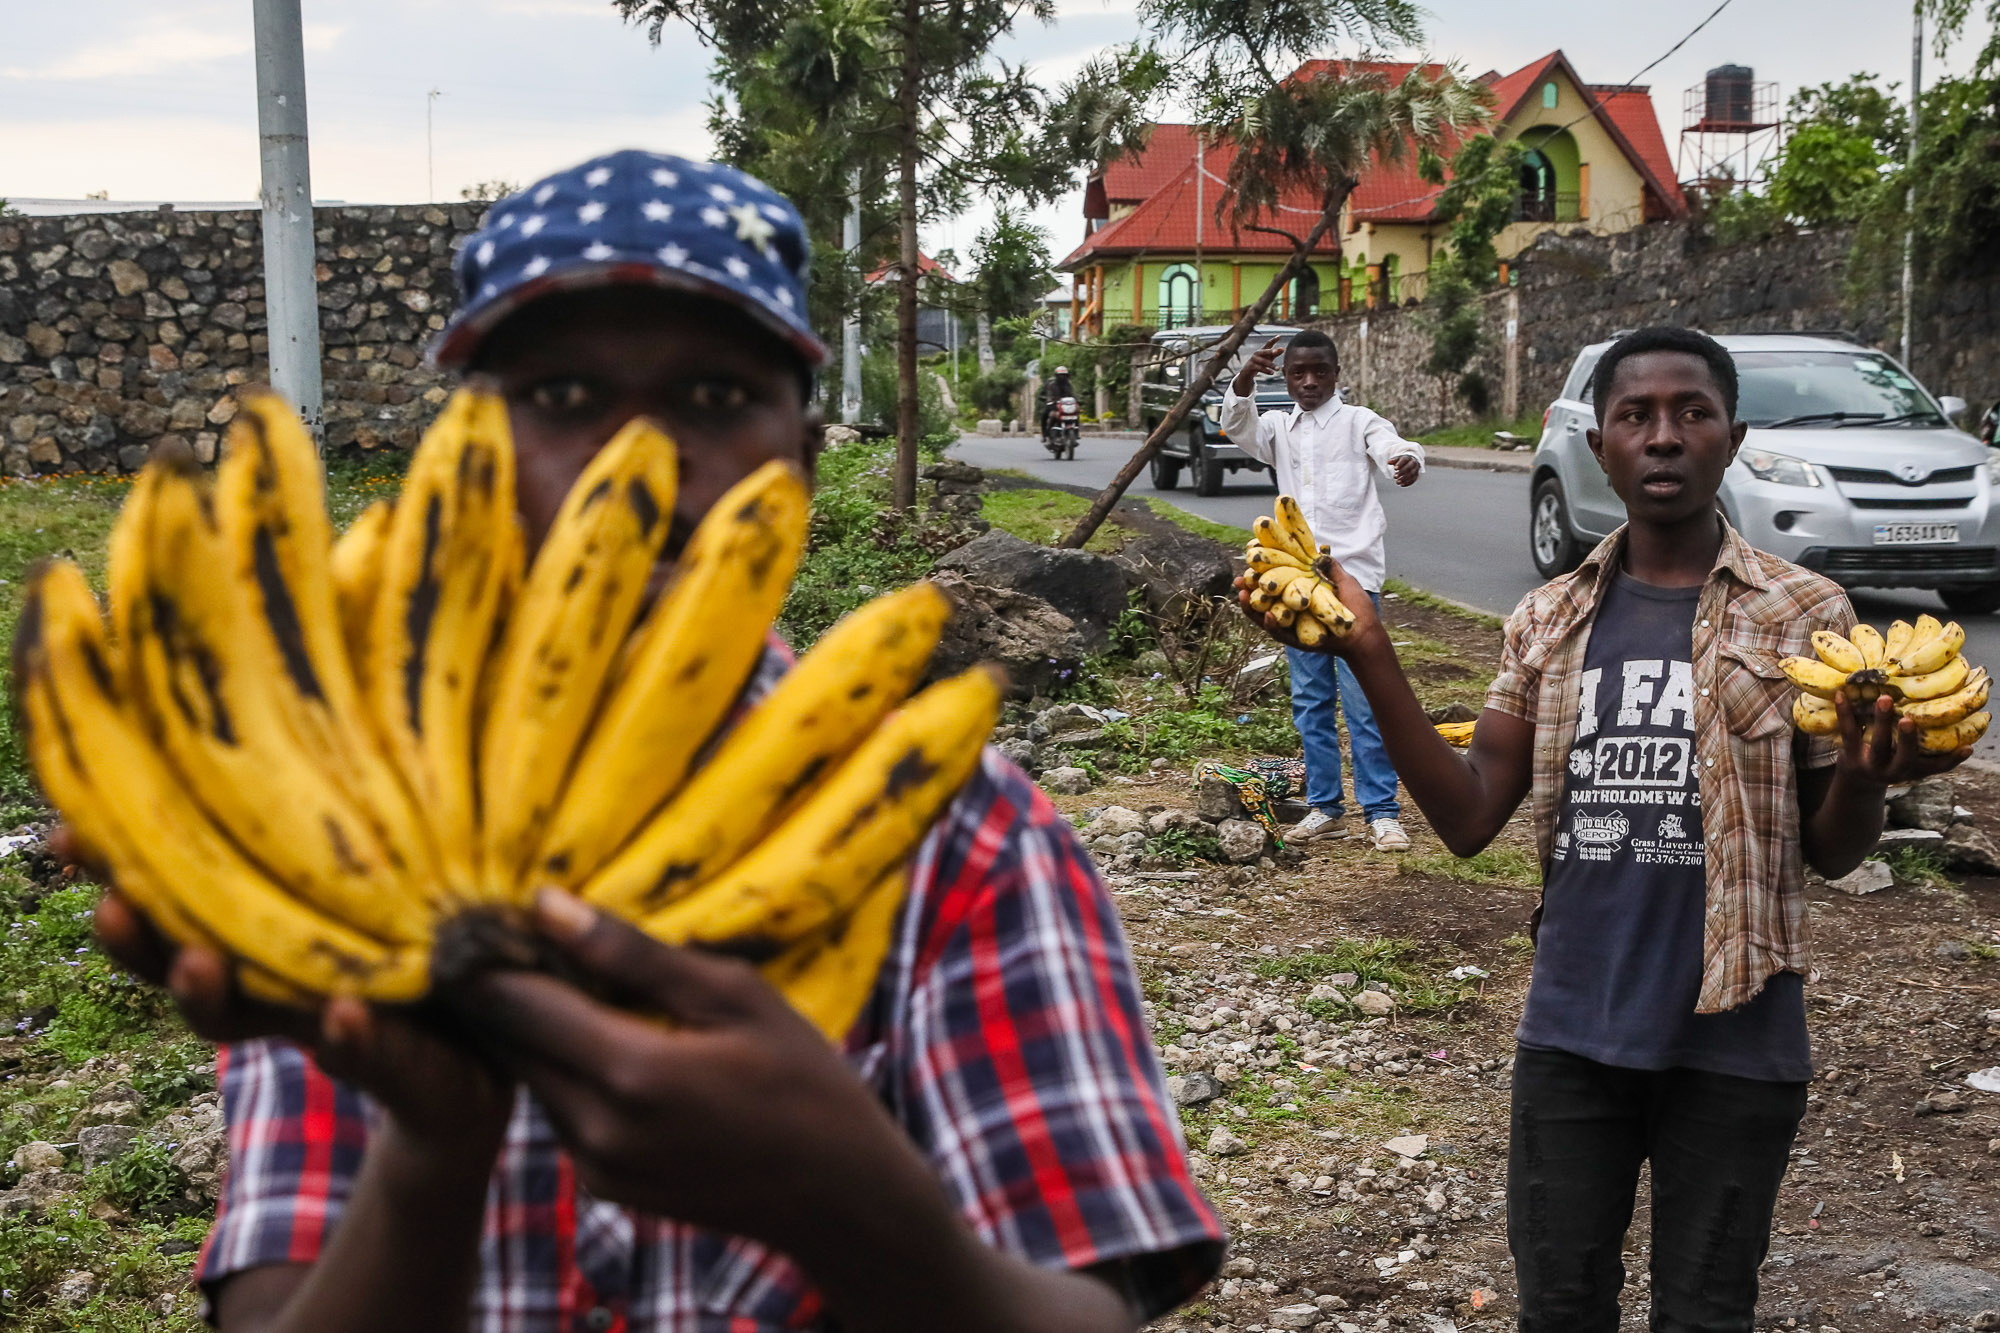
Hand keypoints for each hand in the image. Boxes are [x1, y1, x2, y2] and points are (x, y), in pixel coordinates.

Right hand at [70, 829, 512, 1156]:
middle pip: (182, 960)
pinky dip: (348, 1036)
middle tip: (110, 904)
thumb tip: (319, 714)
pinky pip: (364, 1050)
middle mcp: (278, 978)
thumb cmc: (431, 941)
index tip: (69, 830)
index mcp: (266, 925)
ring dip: (213, 994)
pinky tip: (341, 1013)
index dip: (118, 867)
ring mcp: (325, 1023)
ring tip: (199, 963)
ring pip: (246, 1018)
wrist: (496, 1057)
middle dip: (139, 938)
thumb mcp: (389, 871)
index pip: (176, 891)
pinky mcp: (392, 1064)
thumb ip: (348, 827)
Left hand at [458, 891, 928, 1252]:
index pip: (513, 1001)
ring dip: (542, 1031)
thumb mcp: (735, 996)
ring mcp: (595, 1167)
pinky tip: (616, 1043)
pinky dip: (571, 1073)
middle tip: (531, 939)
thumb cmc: (804, 1078)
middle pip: (508, 1042)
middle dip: (510, 988)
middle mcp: (596, 1128)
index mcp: (631, 1071)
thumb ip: (634, 955)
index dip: (490, 954)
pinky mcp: (603, 1187)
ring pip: (532, 1077)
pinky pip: (562, 1114)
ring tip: (578, 983)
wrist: (838, 1196)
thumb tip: (547, 905)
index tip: (492, 915)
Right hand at [1231, 337, 1280, 395]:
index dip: (1273, 340)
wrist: (1247, 371)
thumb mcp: (1268, 358)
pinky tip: (1272, 373)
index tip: (1279, 336)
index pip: (1268, 344)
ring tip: (1278, 369)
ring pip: (1263, 362)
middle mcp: (1257, 353)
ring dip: (1271, 365)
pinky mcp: (1251, 366)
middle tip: (1276, 352)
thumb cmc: (1260, 362)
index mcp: (1262, 350)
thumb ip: (1275, 353)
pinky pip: (1259, 368)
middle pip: (1264, 351)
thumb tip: (1283, 349)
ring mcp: (1253, 359)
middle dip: (1270, 351)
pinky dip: (1266, 371)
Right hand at [1234, 549, 1383, 655]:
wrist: (1365, 633)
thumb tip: (1321, 550)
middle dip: (1249, 592)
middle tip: (1239, 582)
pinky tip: (1268, 615)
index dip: (1262, 574)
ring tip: (1244, 597)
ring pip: (1265, 618)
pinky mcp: (1296, 639)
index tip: (1250, 562)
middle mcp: (1291, 610)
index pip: (1275, 584)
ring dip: (1253, 609)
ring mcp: (1292, 625)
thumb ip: (1330, 567)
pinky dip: (1272, 625)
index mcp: (1299, 595)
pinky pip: (1279, 633)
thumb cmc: (1357, 608)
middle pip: (1263, 600)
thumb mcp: (1344, 581)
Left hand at [1391, 456, 1419, 486]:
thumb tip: (1388, 462)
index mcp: (1408, 458)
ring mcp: (1416, 469)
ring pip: (1411, 474)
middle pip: (1409, 467)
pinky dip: (1407, 483)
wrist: (1411, 463)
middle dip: (1402, 472)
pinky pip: (1413, 480)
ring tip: (1397, 482)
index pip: (1404, 460)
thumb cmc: (1402, 461)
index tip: (1395, 468)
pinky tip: (1401, 485)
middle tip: (1395, 477)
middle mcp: (1413, 463)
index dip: (1400, 464)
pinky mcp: (1416, 475)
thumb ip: (1393, 460)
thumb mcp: (1398, 459)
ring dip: (1404, 479)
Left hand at [1833, 693, 1973, 785]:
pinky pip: (1848, 733)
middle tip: (1910, 720)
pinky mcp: (1849, 755)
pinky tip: (1842, 694)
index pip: (1936, 767)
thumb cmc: (1895, 764)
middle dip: (1907, 739)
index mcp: (1912, 771)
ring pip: (1876, 744)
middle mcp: (1892, 771)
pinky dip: (1845, 713)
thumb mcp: (1914, 766)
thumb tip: (1966, 745)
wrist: (1858, 782)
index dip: (1952, 760)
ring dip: (1881, 721)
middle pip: (1903, 756)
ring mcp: (1870, 764)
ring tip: (1885, 699)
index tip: (1966, 747)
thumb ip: (1936, 756)